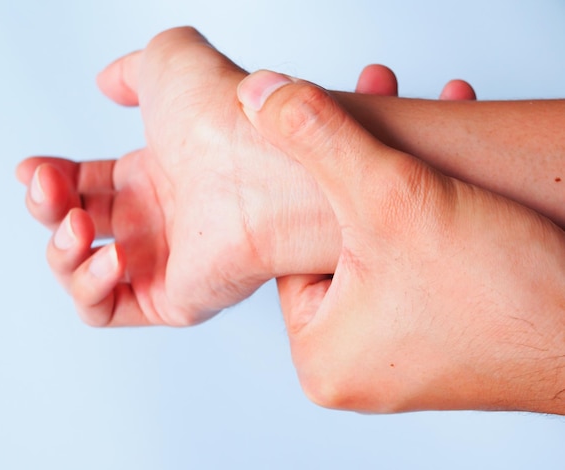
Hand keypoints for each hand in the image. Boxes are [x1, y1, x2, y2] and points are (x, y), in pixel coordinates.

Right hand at [16, 27, 339, 326]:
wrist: (258, 163)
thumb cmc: (220, 114)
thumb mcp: (168, 63)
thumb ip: (133, 72)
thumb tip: (109, 83)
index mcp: (155, 175)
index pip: (87, 185)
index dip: (50, 179)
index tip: (33, 169)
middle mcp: (159, 220)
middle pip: (77, 226)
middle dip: (46, 208)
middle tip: (46, 186)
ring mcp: (165, 261)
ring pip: (81, 273)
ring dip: (60, 249)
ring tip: (78, 223)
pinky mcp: (174, 300)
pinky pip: (107, 309)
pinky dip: (89, 287)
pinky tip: (112, 257)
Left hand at [238, 70, 564, 413]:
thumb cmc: (504, 292)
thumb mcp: (392, 197)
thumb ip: (319, 141)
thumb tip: (258, 96)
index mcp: (320, 355)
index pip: (291, 246)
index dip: (315, 171)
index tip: (338, 115)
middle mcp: (353, 366)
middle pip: (338, 242)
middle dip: (366, 164)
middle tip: (379, 101)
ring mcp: (397, 359)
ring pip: (381, 247)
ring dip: (404, 179)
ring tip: (423, 121)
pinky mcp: (437, 345)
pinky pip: (415, 265)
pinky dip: (431, 214)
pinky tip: (453, 167)